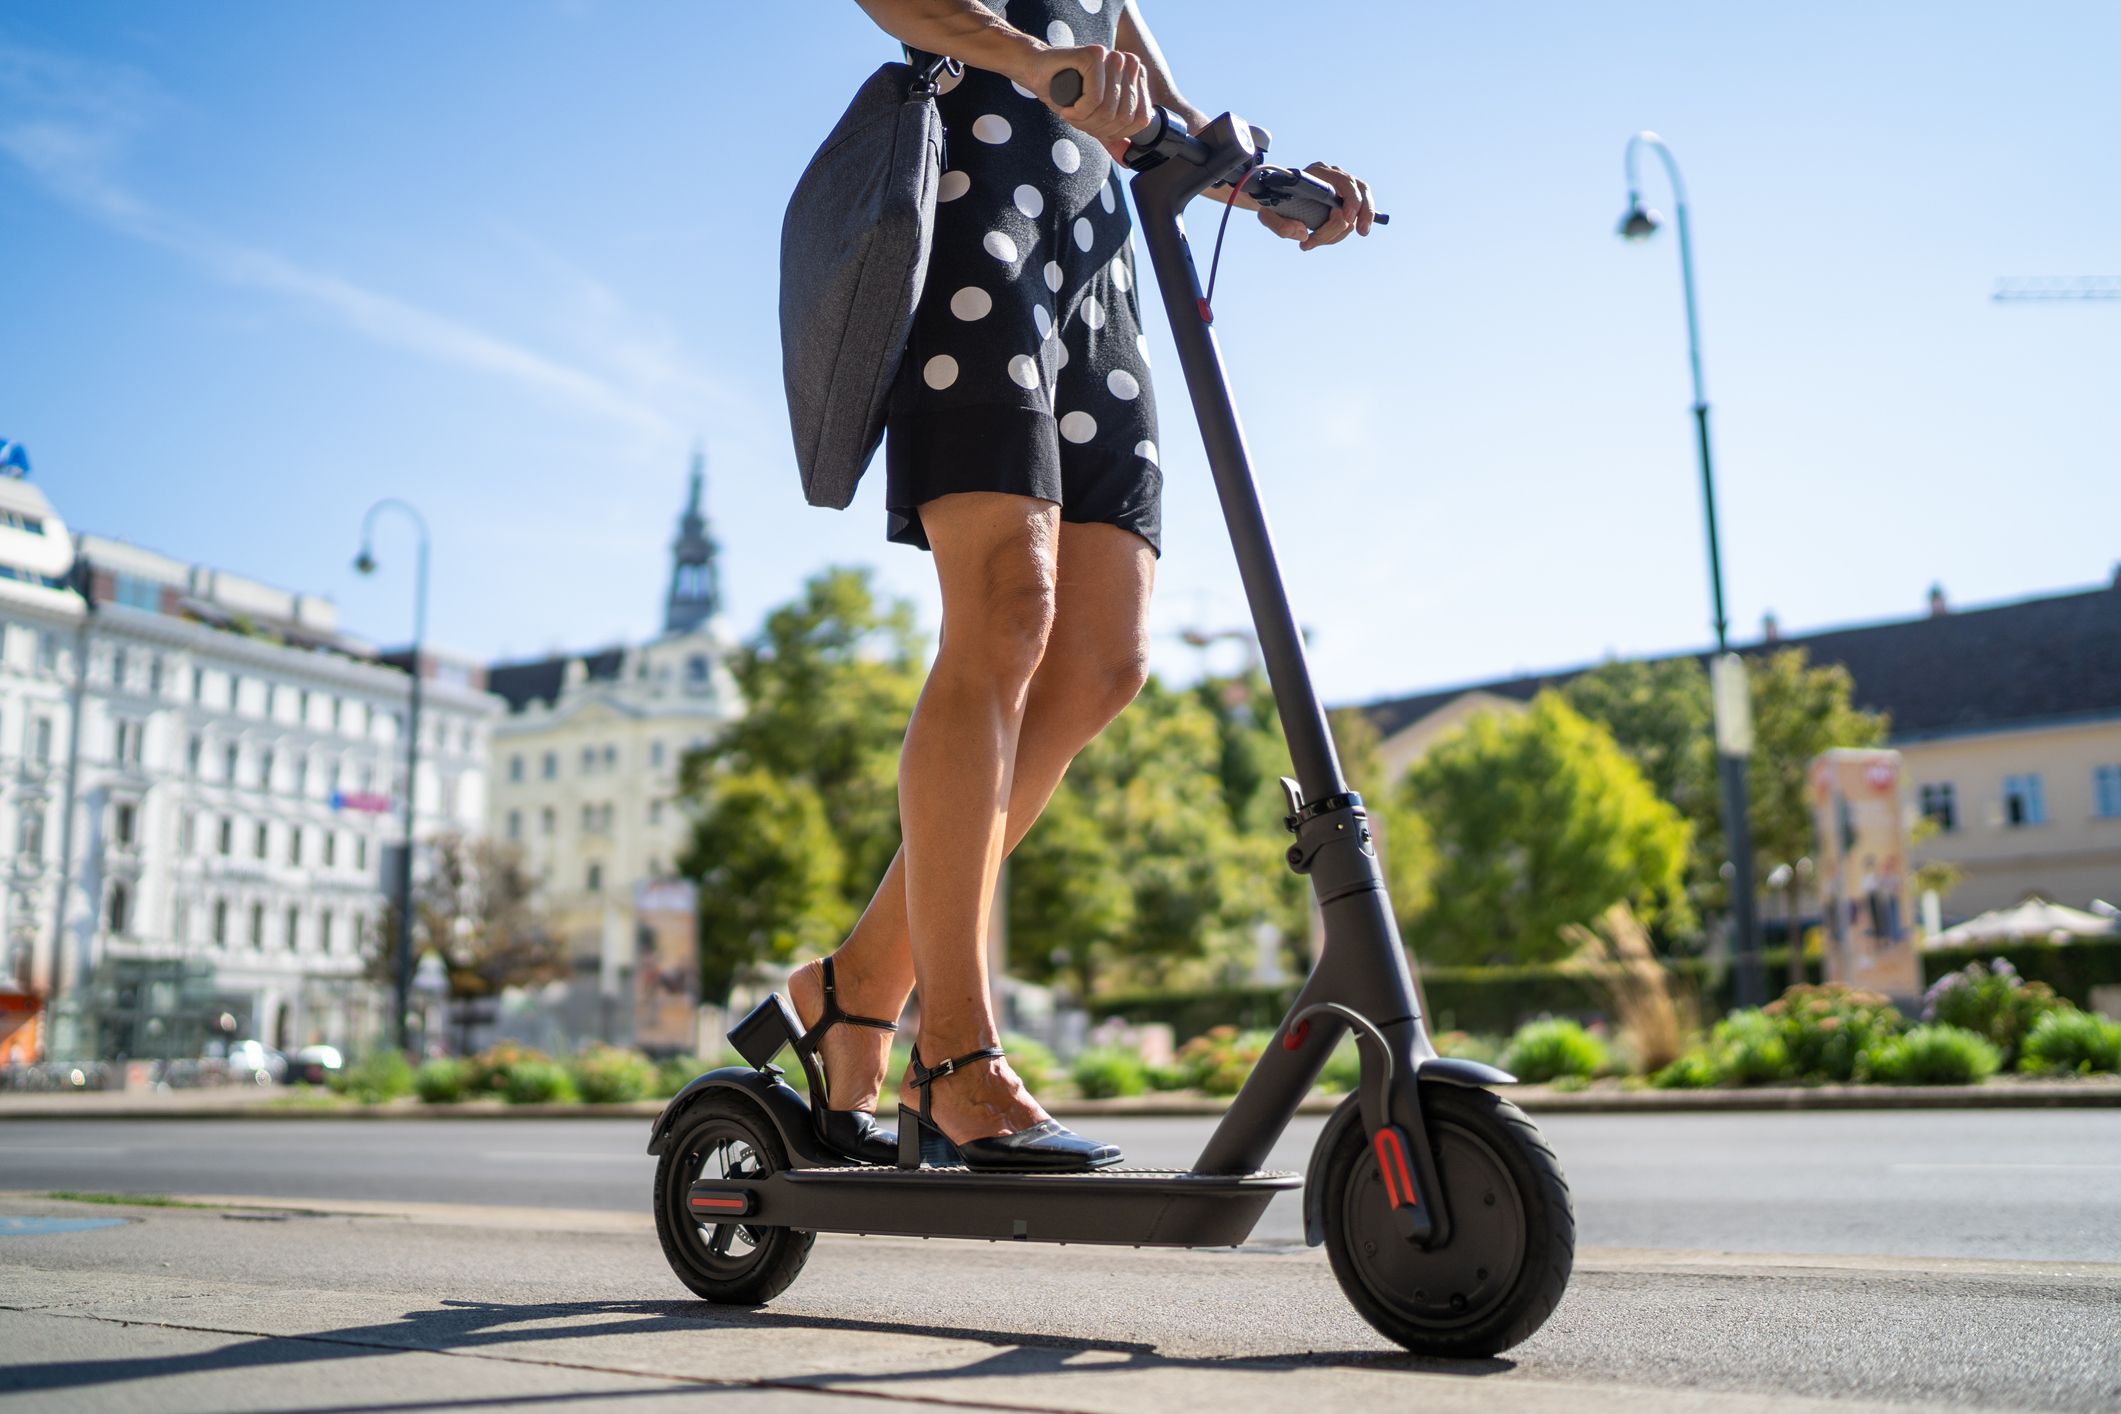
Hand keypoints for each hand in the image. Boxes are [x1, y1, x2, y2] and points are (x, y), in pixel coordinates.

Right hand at [1028, 44, 1153, 145]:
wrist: (1036, 71)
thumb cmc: (1063, 92)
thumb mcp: (1093, 116)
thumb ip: (1112, 130)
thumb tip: (1127, 156)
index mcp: (1134, 78)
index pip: (1141, 119)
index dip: (1116, 132)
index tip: (1094, 126)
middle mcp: (1128, 65)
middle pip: (1124, 116)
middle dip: (1097, 127)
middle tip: (1078, 120)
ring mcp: (1112, 57)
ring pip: (1109, 108)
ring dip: (1085, 120)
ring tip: (1071, 112)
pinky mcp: (1095, 54)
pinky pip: (1095, 97)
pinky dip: (1079, 110)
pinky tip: (1067, 107)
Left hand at [1258, 162, 1376, 251]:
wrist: (1275, 196)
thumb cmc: (1273, 203)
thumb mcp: (1267, 213)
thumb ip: (1279, 225)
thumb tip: (1304, 233)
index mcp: (1317, 173)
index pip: (1344, 182)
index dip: (1350, 200)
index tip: (1345, 219)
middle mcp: (1333, 175)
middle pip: (1358, 194)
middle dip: (1357, 218)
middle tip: (1358, 234)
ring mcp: (1342, 186)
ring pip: (1360, 206)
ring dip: (1346, 229)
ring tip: (1321, 241)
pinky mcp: (1345, 198)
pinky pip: (1360, 211)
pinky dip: (1356, 225)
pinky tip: (1345, 235)